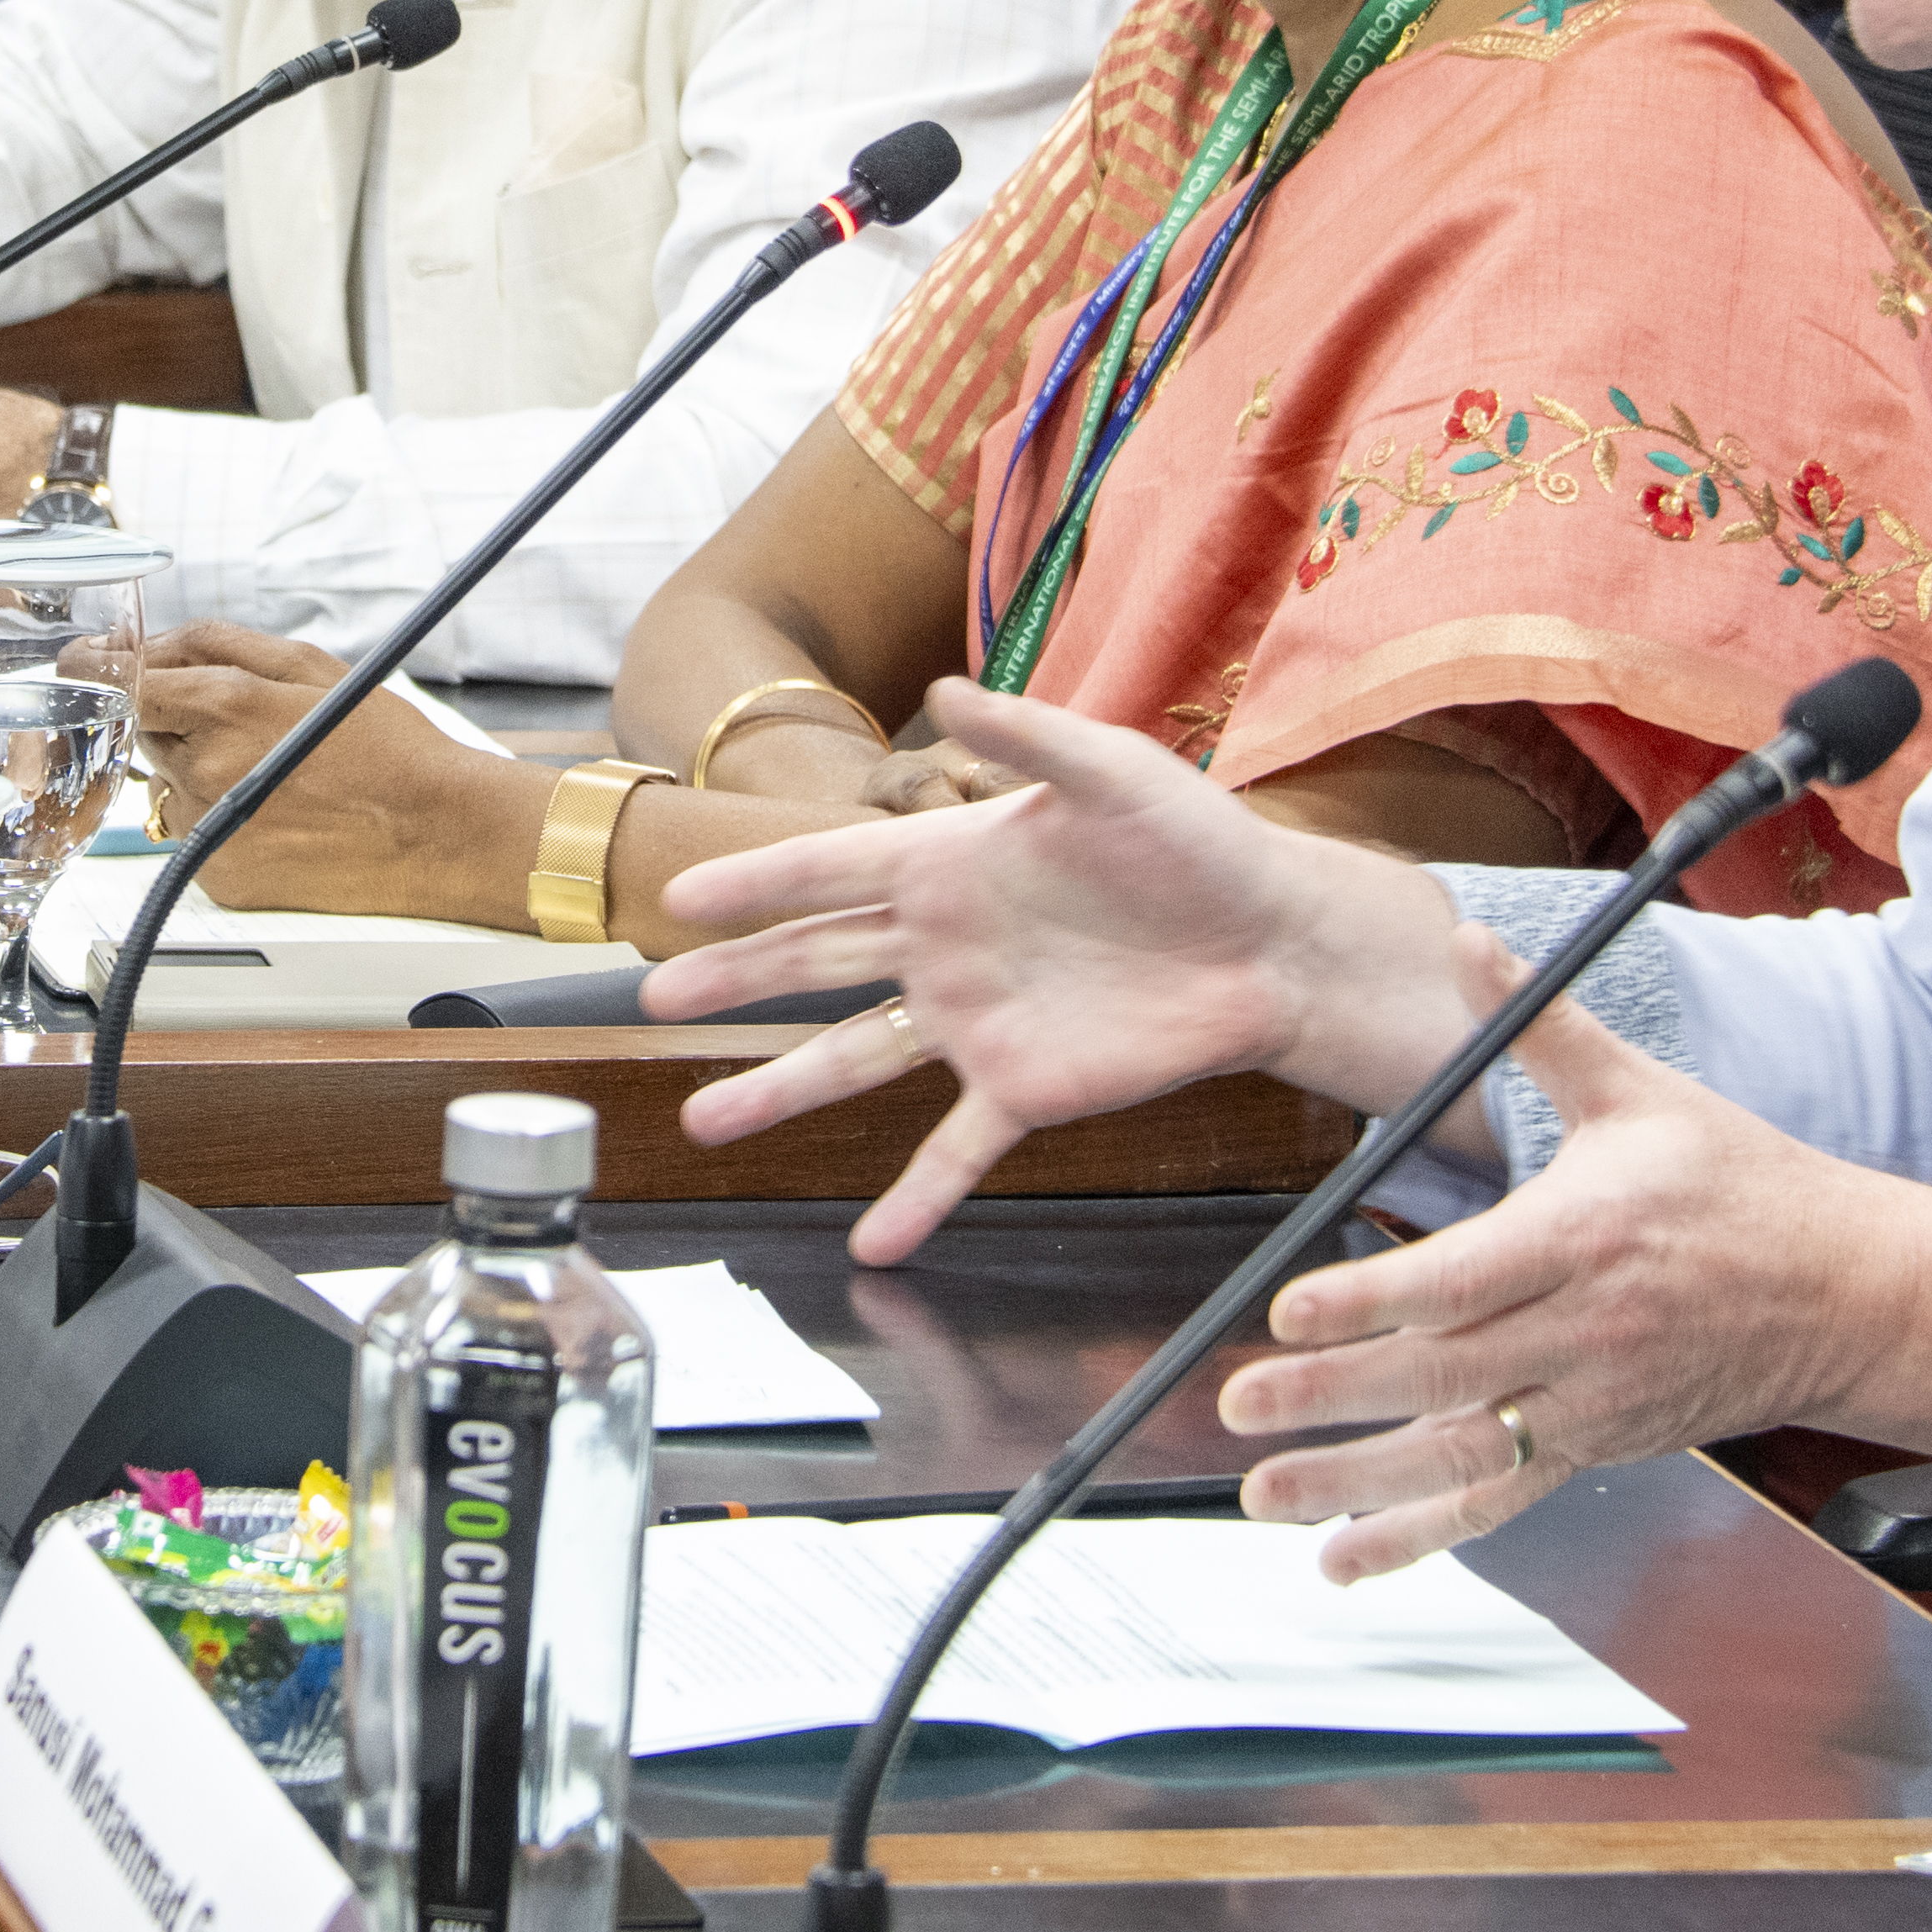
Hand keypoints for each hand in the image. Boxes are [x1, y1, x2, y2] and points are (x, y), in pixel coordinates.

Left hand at [132, 626, 543, 929]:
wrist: (435, 834)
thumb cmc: (386, 748)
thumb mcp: (308, 664)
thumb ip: (215, 643)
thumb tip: (145, 643)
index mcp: (226, 708)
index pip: (118, 684)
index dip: (98, 670)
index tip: (92, 665)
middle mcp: (206, 771)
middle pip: (144, 731)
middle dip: (174, 718)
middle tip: (241, 724)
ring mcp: (208, 830)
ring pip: (166, 784)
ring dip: (198, 770)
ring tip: (272, 772)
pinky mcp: (217, 876)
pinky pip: (192, 834)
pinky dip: (218, 819)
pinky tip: (276, 814)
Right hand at [644, 683, 1497, 1255]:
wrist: (1276, 939)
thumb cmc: (1200, 842)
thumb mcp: (1114, 773)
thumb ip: (1027, 739)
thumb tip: (946, 690)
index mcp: (951, 863)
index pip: (826, 871)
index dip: (751, 883)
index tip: (677, 896)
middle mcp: (947, 945)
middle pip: (815, 963)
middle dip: (734, 979)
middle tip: (654, 994)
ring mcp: (979, 1021)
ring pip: (855, 1060)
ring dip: (779, 1092)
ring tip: (706, 1122)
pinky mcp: (1029, 1086)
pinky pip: (956, 1147)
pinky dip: (915, 1197)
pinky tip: (873, 1241)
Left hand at [1221, 999, 1931, 1574]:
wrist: (1847, 1295)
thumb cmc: (1742, 1188)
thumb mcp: (1643, 1094)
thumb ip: (1539, 1026)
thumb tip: (1466, 940)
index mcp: (1583, 1237)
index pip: (1461, 1279)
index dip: (1372, 1300)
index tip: (1291, 1313)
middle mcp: (1582, 1332)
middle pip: (1442, 1374)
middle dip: (1332, 1397)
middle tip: (1240, 1405)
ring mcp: (1587, 1403)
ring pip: (1459, 1452)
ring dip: (1353, 1480)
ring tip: (1261, 1494)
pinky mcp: (1592, 1448)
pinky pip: (1498, 1499)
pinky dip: (1419, 1534)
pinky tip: (1344, 1555)